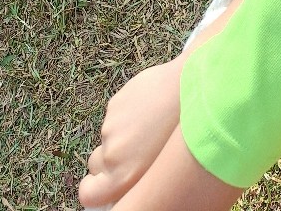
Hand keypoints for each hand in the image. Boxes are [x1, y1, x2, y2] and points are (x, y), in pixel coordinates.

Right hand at [78, 58, 182, 207]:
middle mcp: (112, 154)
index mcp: (122, 178)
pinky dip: (128, 112)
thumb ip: (136, 179)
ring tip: (154, 122)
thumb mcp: (161, 167)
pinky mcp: (116, 103)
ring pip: (109, 136)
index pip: (88, 193)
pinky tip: (152, 105)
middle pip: (96, 164)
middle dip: (109, 160)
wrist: (192, 87)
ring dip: (123, 133)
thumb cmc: (185, 132)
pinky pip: (117, 113)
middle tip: (136, 150)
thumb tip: (124, 183)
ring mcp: (111, 127)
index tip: (102, 184)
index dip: (93, 188)